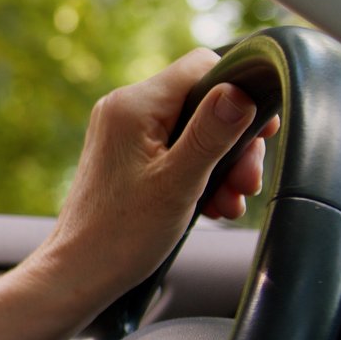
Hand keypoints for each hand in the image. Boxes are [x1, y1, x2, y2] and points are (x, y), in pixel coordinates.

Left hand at [36, 48, 277, 306]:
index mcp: (134, 105)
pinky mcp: (126, 155)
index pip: (203, 66)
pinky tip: (210, 206)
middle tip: (245, 184)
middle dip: (233, 143)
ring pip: (193, 129)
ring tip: (228, 204)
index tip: (261, 133)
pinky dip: (199, 174)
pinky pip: (176, 150)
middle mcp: (124, 109)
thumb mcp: (178, 183)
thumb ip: (212, 133)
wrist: (79, 273)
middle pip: (202, 101)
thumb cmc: (121, 235)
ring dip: (221, 164)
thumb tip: (241, 90)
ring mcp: (123, 132)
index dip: (239, 92)